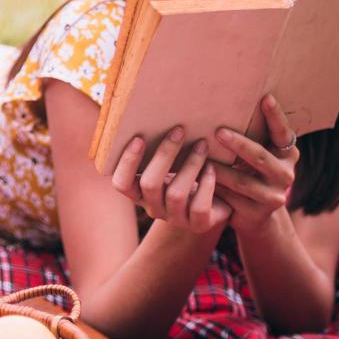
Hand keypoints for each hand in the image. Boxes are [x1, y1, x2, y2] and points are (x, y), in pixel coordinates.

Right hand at [110, 126, 229, 233]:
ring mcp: (176, 219)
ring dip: (190, 164)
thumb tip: (159, 112)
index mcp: (140, 193)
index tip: (139, 138)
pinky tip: (212, 168)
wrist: (216, 204)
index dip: (128, 162)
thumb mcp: (170, 165)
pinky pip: (199, 207)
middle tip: (179, 130)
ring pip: (176, 193)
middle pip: (150, 184)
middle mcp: (153, 208)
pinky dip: (206, 184)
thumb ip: (160, 150)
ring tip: (202, 144)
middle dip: (164, 154)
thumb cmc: (188, 175)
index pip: (122, 183)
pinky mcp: (199, 225)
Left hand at [209, 95, 298, 234]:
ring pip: (242, 180)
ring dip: (220, 168)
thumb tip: (224, 103)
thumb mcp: (255, 155)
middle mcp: (286, 175)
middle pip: (260, 157)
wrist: (254, 214)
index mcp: (287, 154)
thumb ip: (252, 135)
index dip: (275, 116)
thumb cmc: (250, 171)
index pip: (283, 133)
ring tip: (201, 157)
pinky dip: (214, 187)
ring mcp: (274, 196)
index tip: (265, 97)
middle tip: (219, 131)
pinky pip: (232, 198)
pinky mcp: (257, 213)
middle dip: (239, 144)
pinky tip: (198, 179)